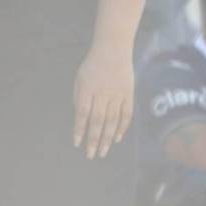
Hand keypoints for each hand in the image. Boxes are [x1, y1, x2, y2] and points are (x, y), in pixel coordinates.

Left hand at [73, 43, 134, 158]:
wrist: (113, 51)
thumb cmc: (92, 65)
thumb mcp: (79, 78)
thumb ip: (79, 97)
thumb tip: (80, 117)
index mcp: (87, 88)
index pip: (82, 113)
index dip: (79, 129)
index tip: (76, 143)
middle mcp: (102, 93)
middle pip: (98, 121)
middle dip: (93, 139)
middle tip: (90, 154)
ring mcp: (117, 95)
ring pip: (112, 121)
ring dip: (106, 138)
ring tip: (102, 152)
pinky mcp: (128, 96)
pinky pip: (125, 116)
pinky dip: (121, 128)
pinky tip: (115, 139)